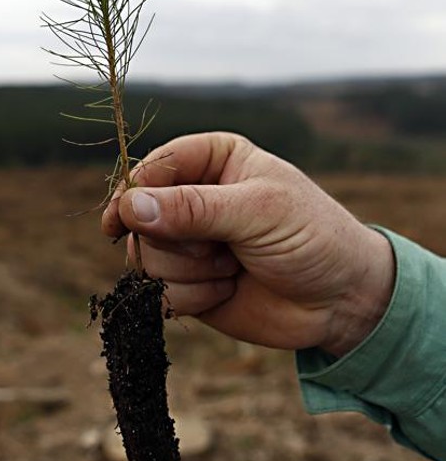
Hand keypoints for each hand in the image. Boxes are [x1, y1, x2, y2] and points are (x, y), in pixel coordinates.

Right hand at [102, 132, 394, 355]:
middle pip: (140, 217)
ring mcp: (187, 242)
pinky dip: (192, 297)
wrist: (340, 301)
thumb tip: (130, 207)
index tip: (120, 219)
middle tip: (220, 249)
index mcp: (211, 159)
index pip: (153, 167)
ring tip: (233, 268)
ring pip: (145, 256)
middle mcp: (191, 196)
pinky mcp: (186, 282)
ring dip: (190, 271)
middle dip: (178, 241)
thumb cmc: (311, 237)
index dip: (133, 192)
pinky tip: (227, 290)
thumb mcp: (258, 212)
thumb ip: (193, 209)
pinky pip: (158, 291)